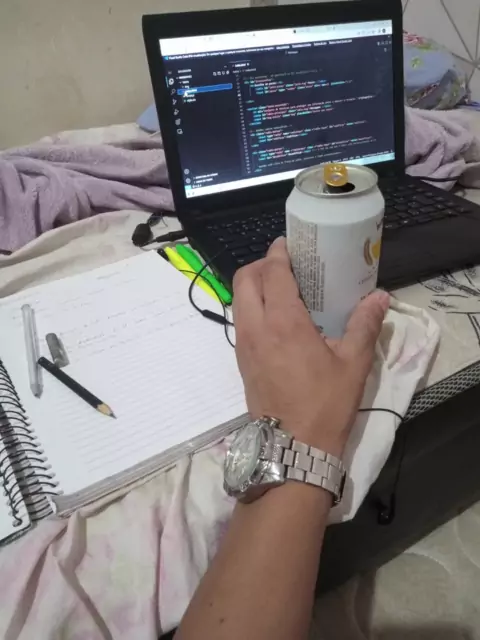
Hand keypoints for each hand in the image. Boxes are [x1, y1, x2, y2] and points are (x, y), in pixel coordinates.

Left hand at [232, 237, 389, 456]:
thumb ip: (364, 325)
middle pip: (244, 279)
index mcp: (283, 322)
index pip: (273, 272)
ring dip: (254, 286)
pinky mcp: (241, 361)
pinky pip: (240, 321)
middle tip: (286, 266)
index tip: (289, 244)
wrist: (294, 449)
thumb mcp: (353, 364)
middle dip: (262, 265)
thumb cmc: (325, 404)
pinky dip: (252, 307)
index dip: (278, 252)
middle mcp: (256, 328)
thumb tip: (380, 297)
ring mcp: (243, 345)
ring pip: (238, 300)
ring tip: (282, 290)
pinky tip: (277, 320)